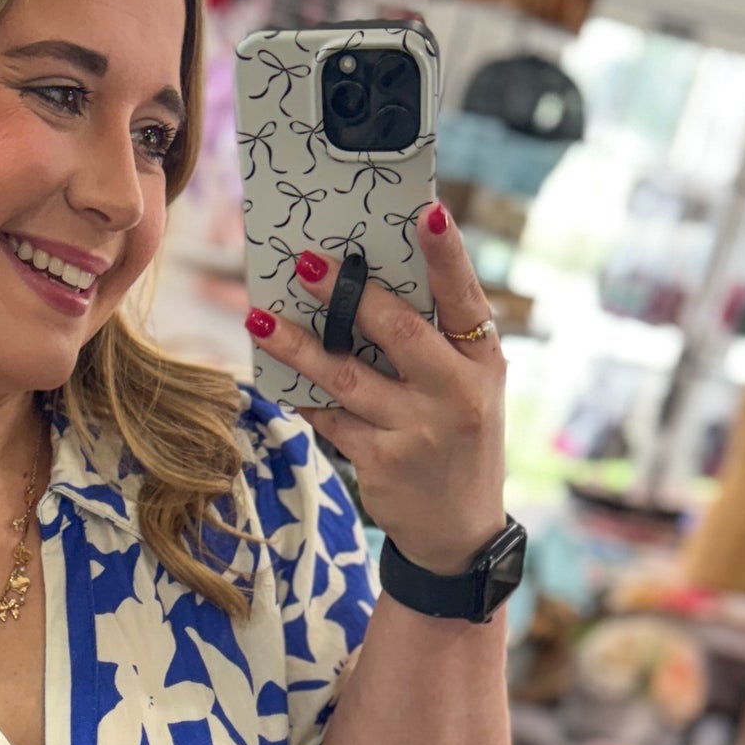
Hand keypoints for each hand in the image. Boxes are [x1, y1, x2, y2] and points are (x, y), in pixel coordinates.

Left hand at [247, 205, 507, 576]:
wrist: (459, 533)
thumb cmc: (459, 440)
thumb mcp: (471, 389)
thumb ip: (438, 342)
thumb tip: (368, 286)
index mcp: (483, 362)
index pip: (466, 298)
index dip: (447, 255)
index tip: (426, 212)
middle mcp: (455, 394)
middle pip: (398, 332)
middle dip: (349, 295)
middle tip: (308, 262)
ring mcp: (416, 431)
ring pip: (345, 377)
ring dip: (298, 346)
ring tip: (260, 319)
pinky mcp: (380, 461)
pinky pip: (328, 418)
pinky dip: (301, 394)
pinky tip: (274, 373)